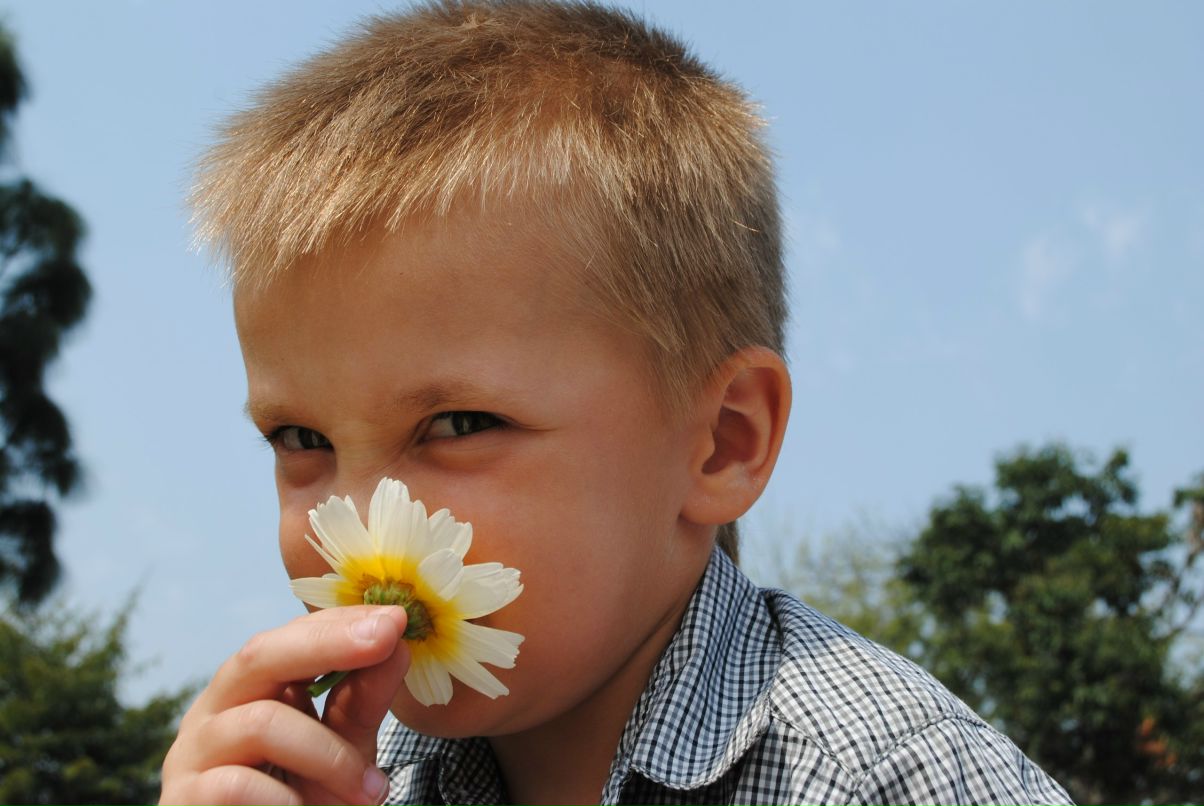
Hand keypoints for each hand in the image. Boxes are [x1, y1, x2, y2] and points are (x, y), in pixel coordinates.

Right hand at [161, 606, 409, 804]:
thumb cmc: (302, 804)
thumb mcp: (342, 750)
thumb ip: (361, 702)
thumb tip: (396, 643)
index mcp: (249, 691)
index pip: (289, 637)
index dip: (341, 623)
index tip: (394, 617)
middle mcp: (214, 713)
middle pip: (258, 655)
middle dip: (328, 642)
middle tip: (385, 639)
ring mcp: (192, 756)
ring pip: (260, 722)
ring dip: (329, 755)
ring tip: (368, 791)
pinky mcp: (184, 800)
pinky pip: (235, 784)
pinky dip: (282, 798)